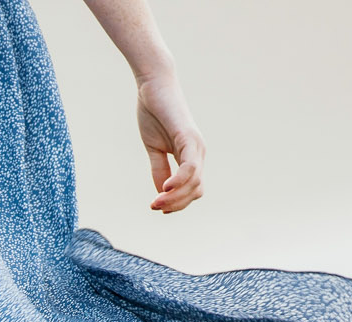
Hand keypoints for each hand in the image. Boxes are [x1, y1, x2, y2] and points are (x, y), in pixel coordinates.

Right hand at [135, 76, 202, 212]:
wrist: (153, 84)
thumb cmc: (154, 113)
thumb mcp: (154, 148)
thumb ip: (159, 169)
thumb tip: (161, 193)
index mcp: (191, 155)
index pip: (193, 189)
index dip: (178, 203)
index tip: (157, 207)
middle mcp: (198, 152)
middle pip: (196, 190)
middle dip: (176, 204)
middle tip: (154, 206)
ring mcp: (196, 145)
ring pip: (194, 183)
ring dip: (175, 198)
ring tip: (156, 201)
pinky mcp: (188, 137)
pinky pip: (190, 168)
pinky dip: (179, 181)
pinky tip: (165, 188)